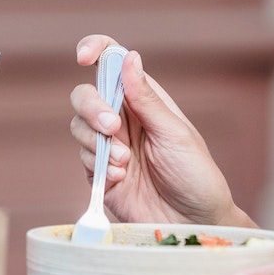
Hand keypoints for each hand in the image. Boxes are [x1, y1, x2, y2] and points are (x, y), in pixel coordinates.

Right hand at [70, 34, 252, 226]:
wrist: (193, 224)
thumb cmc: (195, 175)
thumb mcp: (175, 134)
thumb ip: (146, 99)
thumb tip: (130, 57)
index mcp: (145, 99)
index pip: (114, 63)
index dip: (96, 50)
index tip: (84, 56)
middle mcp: (124, 118)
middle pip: (86, 94)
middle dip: (91, 107)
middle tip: (112, 128)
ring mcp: (109, 146)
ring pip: (78, 126)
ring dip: (96, 142)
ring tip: (124, 162)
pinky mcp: (100, 173)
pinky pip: (82, 157)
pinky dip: (97, 165)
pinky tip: (121, 176)